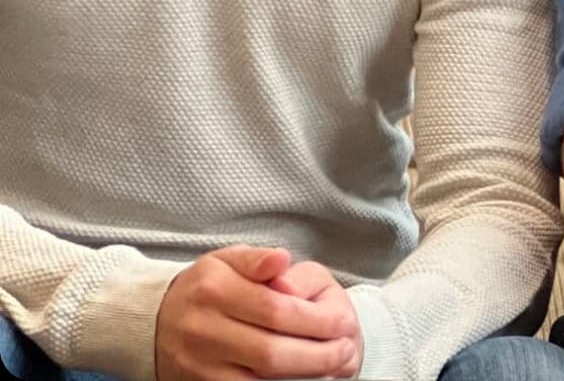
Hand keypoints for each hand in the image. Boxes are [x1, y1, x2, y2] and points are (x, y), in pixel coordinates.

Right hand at [155, 246, 359, 380]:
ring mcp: (197, 364)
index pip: (276, 310)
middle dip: (317, 356)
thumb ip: (257, 259)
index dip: (317, 320)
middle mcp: (202, 330)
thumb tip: (282, 259)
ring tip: (333, 368)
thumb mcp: (226, 260)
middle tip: (347, 351)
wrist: (152, 321)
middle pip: (270, 352)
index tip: (345, 322)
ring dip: (302, 378)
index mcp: (213, 290)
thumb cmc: (204, 287)